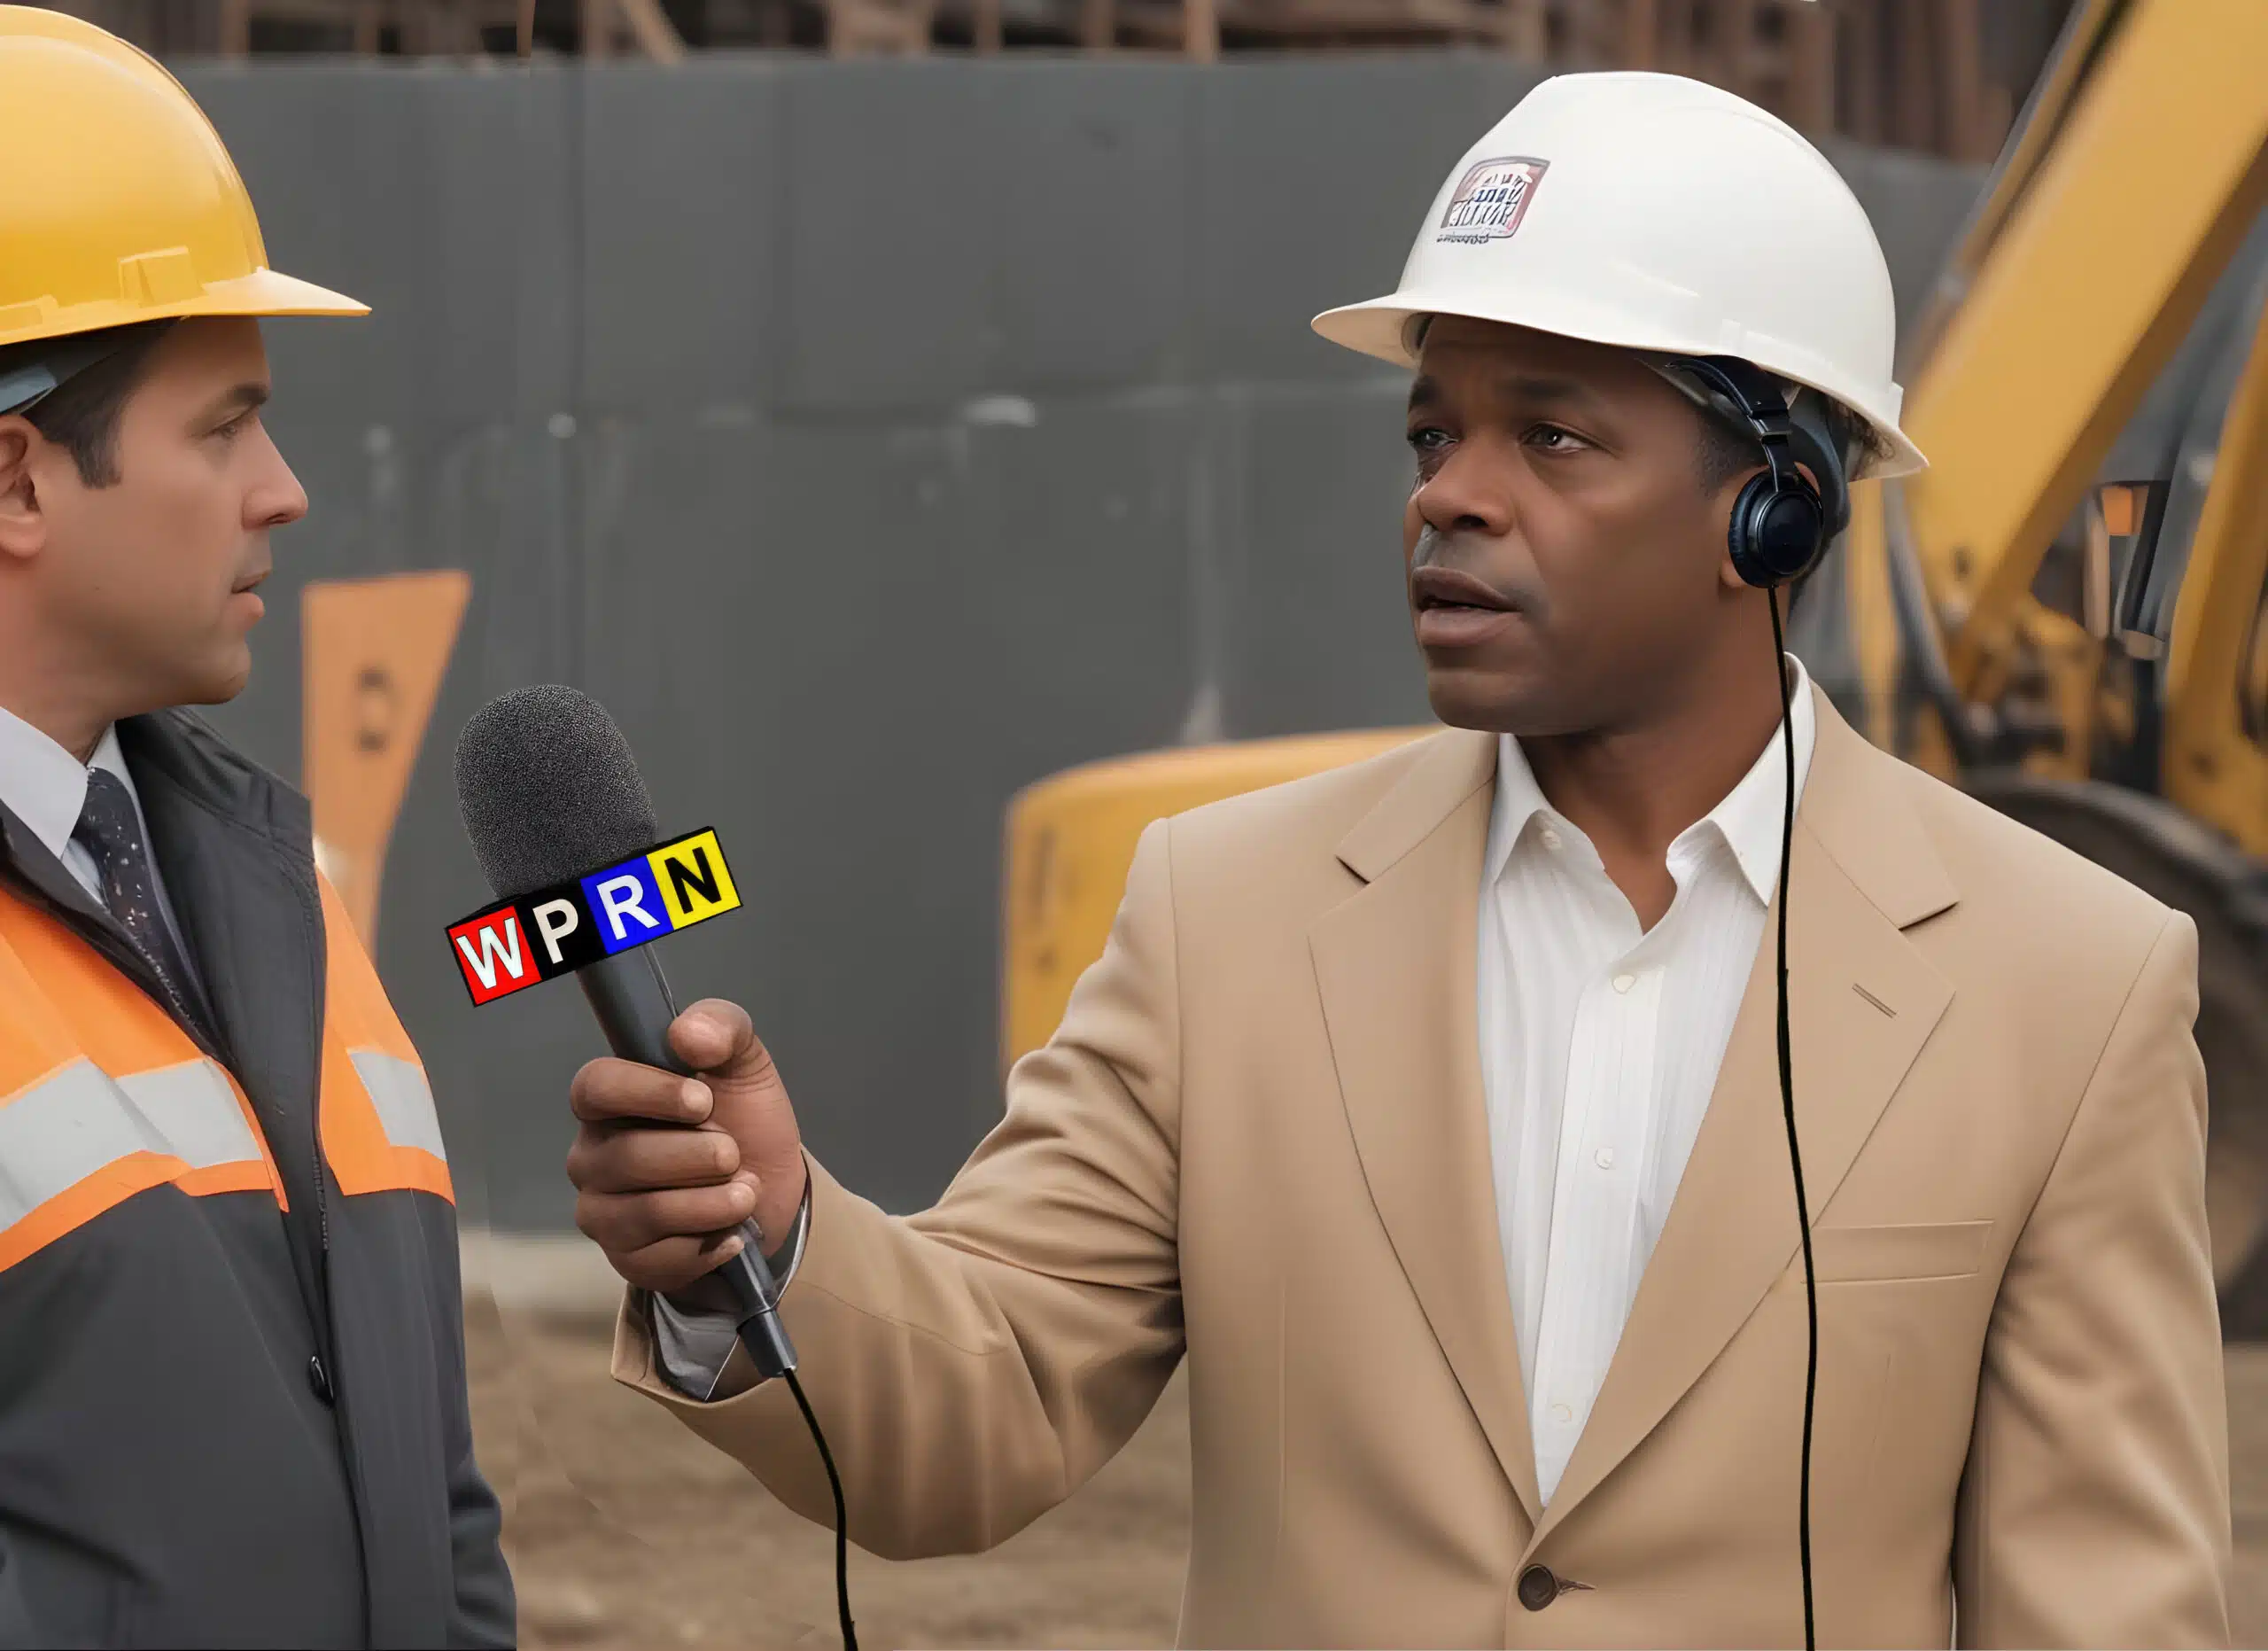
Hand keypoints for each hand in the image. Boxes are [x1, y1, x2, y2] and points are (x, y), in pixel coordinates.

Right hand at [566, 998, 809, 1294]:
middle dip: (701, 1156)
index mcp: (609, 1101)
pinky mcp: (627, 1261)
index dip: (649, 1092)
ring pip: (649, 1212)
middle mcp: (592, 1157)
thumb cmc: (742, 1117)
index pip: (595, 1087)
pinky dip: (714, 1243)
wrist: (771, 1188)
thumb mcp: (744, 1062)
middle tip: (734, 1152)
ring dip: (715, 1202)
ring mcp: (603, 1213)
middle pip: (629, 1158)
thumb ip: (722, 1027)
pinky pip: (664, 1259)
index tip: (703, 1101)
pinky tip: (734, 1232)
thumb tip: (686, 1035)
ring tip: (746, 1191)